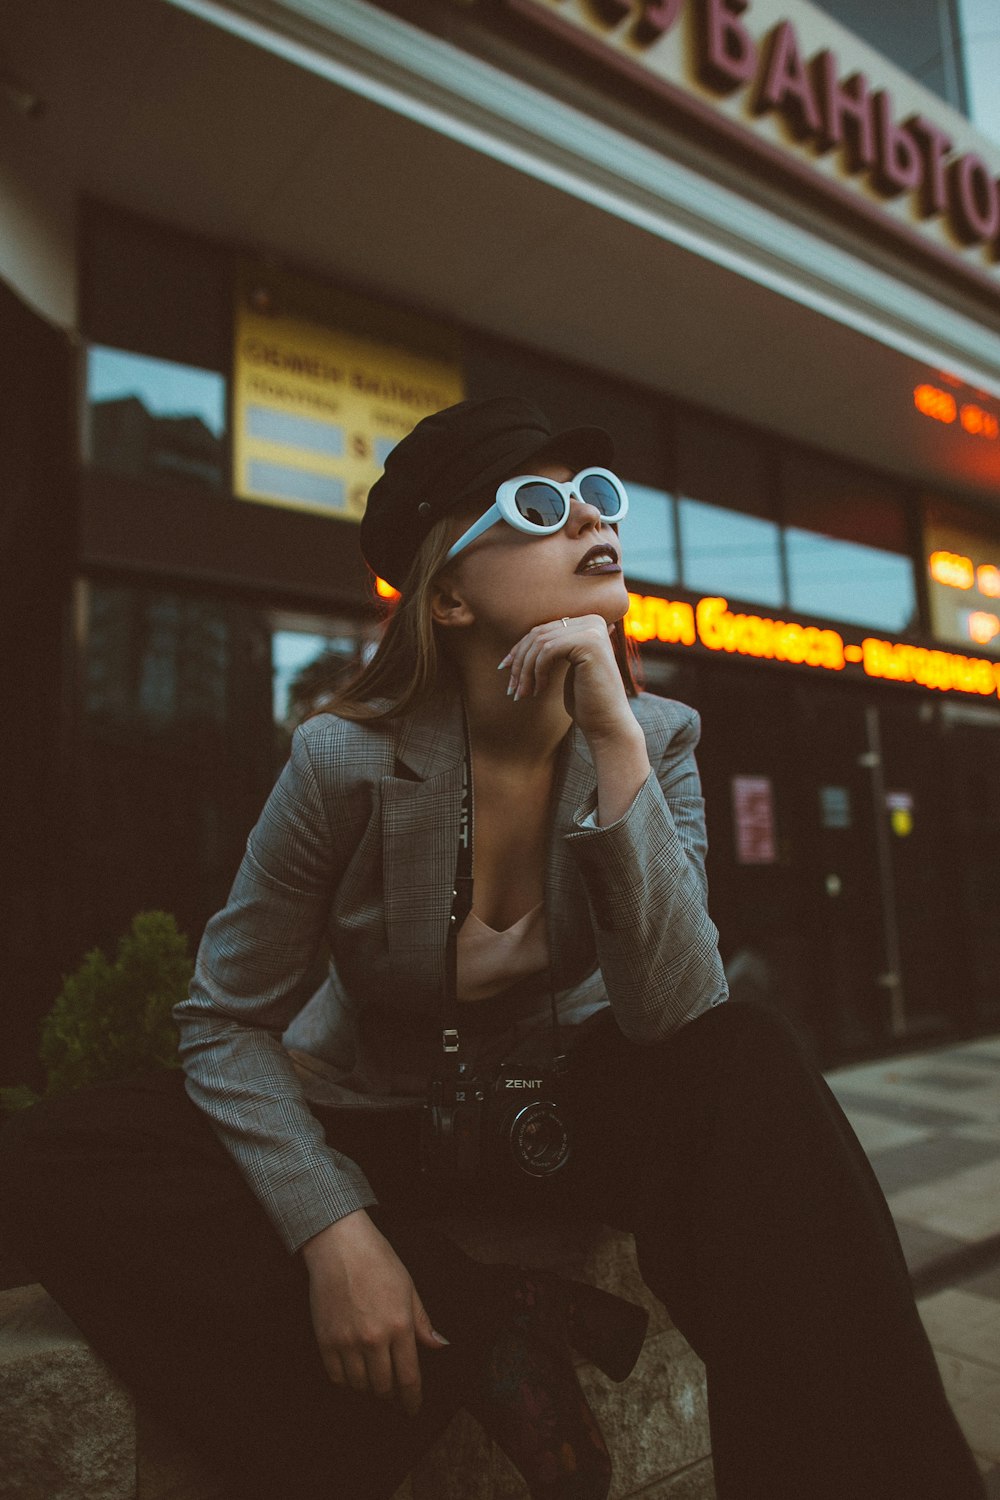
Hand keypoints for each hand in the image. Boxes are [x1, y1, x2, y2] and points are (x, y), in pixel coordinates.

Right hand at [301, 1209, 448, 1415]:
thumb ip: (423, 1322)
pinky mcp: (326, 1340)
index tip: (413, 1409)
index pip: (409, 1378)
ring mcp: (348, 1342)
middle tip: (393, 1394)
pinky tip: (353, 1376)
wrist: (340, 1247)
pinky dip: (347, 1382)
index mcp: (400, 1326)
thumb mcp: (409, 1288)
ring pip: (360, 1385)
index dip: (412, 1399)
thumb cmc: (379, 1262)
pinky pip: (337, 1377)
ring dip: (369, 1389)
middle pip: (384, 1386)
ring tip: (374, 1383)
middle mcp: (374, 1339)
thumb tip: (440, 1346)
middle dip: (391, 1395)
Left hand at [498, 615, 633, 745]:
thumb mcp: (565, 668)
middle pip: (539, 634)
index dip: (519, 650)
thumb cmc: (585, 700)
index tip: (504, 669)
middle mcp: (593, 620)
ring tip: (522, 694)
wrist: (607, 723)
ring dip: (525, 671)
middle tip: (512, 688)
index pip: (543, 630)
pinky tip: (540, 690)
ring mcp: (593, 629)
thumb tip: (522, 641)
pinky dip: (537, 672)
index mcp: (588, 623)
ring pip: (540, 643)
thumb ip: (552, 648)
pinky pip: (548, 650)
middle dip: (520, 662)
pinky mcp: (590, 642)